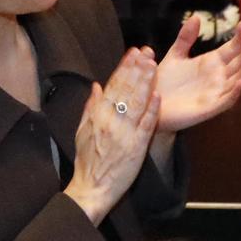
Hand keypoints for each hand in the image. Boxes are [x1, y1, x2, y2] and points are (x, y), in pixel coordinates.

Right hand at [67, 48, 160, 223]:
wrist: (92, 188)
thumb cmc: (87, 162)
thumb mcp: (81, 131)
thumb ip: (90, 107)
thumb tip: (96, 86)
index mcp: (97, 116)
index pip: (112, 85)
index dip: (124, 68)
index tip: (132, 53)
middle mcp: (111, 121)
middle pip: (126, 90)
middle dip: (138, 69)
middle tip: (148, 52)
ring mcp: (125, 133)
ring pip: (137, 103)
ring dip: (146, 83)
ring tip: (154, 66)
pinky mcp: (137, 147)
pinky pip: (146, 125)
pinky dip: (152, 110)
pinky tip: (158, 96)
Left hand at [154, 14, 240, 133]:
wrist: (153, 103)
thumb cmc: (165, 82)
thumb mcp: (175, 55)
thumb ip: (186, 38)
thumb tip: (196, 17)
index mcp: (212, 63)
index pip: (232, 48)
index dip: (239, 37)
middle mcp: (218, 77)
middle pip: (239, 62)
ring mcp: (216, 93)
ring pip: (238, 79)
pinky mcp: (210, 108)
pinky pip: (227, 100)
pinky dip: (235, 92)